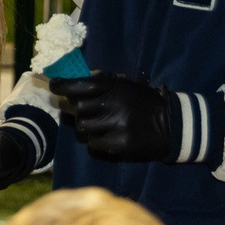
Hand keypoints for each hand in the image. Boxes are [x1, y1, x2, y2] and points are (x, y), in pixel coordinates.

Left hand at [54, 72, 178, 161]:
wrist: (170, 125)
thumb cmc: (142, 103)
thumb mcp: (126, 86)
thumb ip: (102, 83)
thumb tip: (74, 80)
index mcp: (114, 87)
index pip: (79, 84)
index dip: (62, 85)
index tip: (54, 85)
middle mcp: (113, 104)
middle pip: (76, 107)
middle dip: (73, 108)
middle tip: (81, 110)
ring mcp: (115, 125)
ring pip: (83, 127)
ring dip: (87, 126)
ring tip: (99, 124)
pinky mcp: (119, 143)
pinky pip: (93, 143)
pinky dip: (96, 141)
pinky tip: (108, 136)